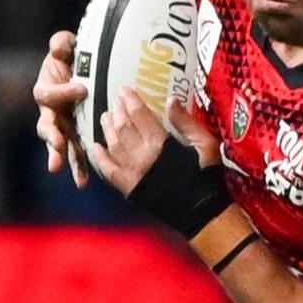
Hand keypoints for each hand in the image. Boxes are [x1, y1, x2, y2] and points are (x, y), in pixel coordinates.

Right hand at [33, 31, 90, 188]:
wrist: (84, 71)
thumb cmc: (73, 58)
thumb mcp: (67, 47)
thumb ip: (61, 44)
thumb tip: (59, 48)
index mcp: (45, 91)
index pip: (46, 94)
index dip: (62, 92)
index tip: (82, 88)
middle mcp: (50, 112)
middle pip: (44, 126)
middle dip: (51, 135)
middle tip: (57, 141)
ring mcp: (62, 127)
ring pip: (57, 144)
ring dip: (59, 156)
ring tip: (58, 167)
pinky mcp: (75, 137)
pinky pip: (76, 154)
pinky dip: (79, 168)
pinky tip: (83, 182)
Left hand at [90, 88, 230, 239]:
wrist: (202, 213)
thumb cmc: (207, 177)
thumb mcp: (205, 144)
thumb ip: (186, 122)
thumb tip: (170, 100)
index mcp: (160, 144)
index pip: (139, 115)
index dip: (130, 100)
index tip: (124, 90)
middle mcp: (141, 157)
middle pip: (122, 128)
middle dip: (117, 111)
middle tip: (115, 101)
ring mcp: (132, 174)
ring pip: (113, 146)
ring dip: (107, 129)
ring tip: (106, 117)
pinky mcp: (129, 189)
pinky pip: (108, 171)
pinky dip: (99, 158)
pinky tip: (95, 147)